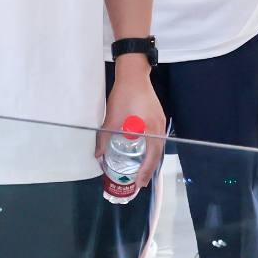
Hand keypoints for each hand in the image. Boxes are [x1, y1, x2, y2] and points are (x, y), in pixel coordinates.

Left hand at [100, 60, 167, 194]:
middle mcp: (160, 127)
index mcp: (152, 129)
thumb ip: (104, 137)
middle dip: (149, 169)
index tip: (139, 183)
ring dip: (150, 159)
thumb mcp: (112, 118)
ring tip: (141, 170)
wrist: (133, 74)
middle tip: (140, 181)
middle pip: (157, 154)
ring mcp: (161, 121)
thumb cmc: (124, 95)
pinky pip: (157, 138)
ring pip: (158, 146)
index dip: (145, 172)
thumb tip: (97, 155)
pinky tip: (142, 151)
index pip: (152, 157)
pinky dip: (151, 148)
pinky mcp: (158, 116)